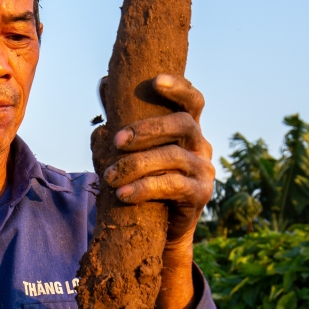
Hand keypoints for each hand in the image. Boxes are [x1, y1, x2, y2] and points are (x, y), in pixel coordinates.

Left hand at [99, 74, 214, 308]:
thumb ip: (122, 117)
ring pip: (174, 157)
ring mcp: (204, 170)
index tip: (155, 81)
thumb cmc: (145, 178)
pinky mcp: (200, 195)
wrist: (161, 227)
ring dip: (137, 164)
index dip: (179, 87)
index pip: (192, 101)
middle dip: (149, 128)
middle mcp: (200, 145)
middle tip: (117, 140)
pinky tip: (123, 194)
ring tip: (110, 176)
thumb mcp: (132, 148)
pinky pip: (174, 186)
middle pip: (184, 124)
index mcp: (187, 129)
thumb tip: (105, 83)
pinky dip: (145, 188)